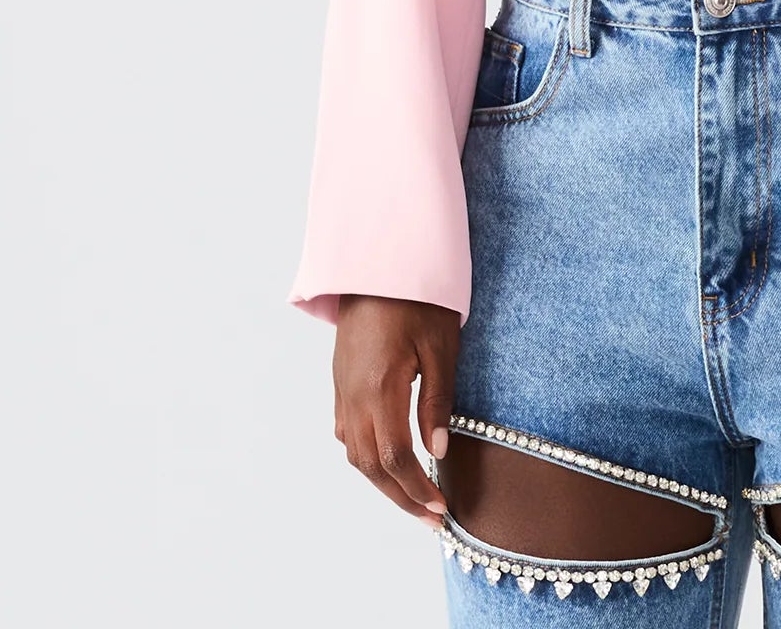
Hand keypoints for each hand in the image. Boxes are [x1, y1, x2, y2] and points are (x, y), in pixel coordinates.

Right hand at [332, 294, 460, 527]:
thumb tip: (438, 453)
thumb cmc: (417, 299)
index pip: (393, 458)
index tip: (439, 508)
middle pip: (369, 465)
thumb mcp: (440, 347)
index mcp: (379, 388)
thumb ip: (437, 402)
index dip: (415, 489)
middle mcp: (352, 396)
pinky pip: (346, 433)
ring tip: (413, 497)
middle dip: (400, 497)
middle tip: (430, 517)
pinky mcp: (340, 382)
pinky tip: (386, 462)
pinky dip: (365, 457)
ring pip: (354, 453)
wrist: (378, 263)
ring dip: (381, 481)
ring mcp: (341, 390)